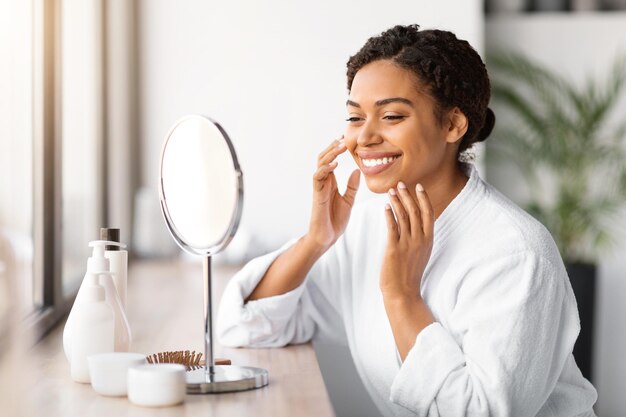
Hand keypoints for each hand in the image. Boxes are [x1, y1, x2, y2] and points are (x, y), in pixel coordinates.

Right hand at [306, 137, 360, 251]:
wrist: (326, 237)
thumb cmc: (335, 220)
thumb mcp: (348, 200)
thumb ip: (352, 186)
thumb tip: (357, 171)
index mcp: (330, 182)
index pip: (330, 160)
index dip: (336, 149)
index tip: (345, 139)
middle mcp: (323, 182)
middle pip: (323, 158)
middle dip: (332, 147)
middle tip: (342, 137)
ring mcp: (319, 188)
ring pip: (320, 164)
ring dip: (330, 154)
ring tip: (341, 146)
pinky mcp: (317, 195)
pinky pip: (318, 177)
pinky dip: (325, 169)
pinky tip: (335, 164)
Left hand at [380, 182, 434, 300]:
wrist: (403, 292)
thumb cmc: (409, 274)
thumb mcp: (420, 254)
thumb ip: (419, 238)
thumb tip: (415, 224)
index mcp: (428, 240)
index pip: (428, 213)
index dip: (423, 199)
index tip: (419, 187)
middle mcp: (420, 240)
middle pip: (415, 211)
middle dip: (408, 195)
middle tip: (401, 183)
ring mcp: (408, 244)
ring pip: (403, 216)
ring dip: (397, 201)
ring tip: (391, 191)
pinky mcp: (394, 248)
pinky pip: (392, 227)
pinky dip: (389, 215)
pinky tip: (385, 207)